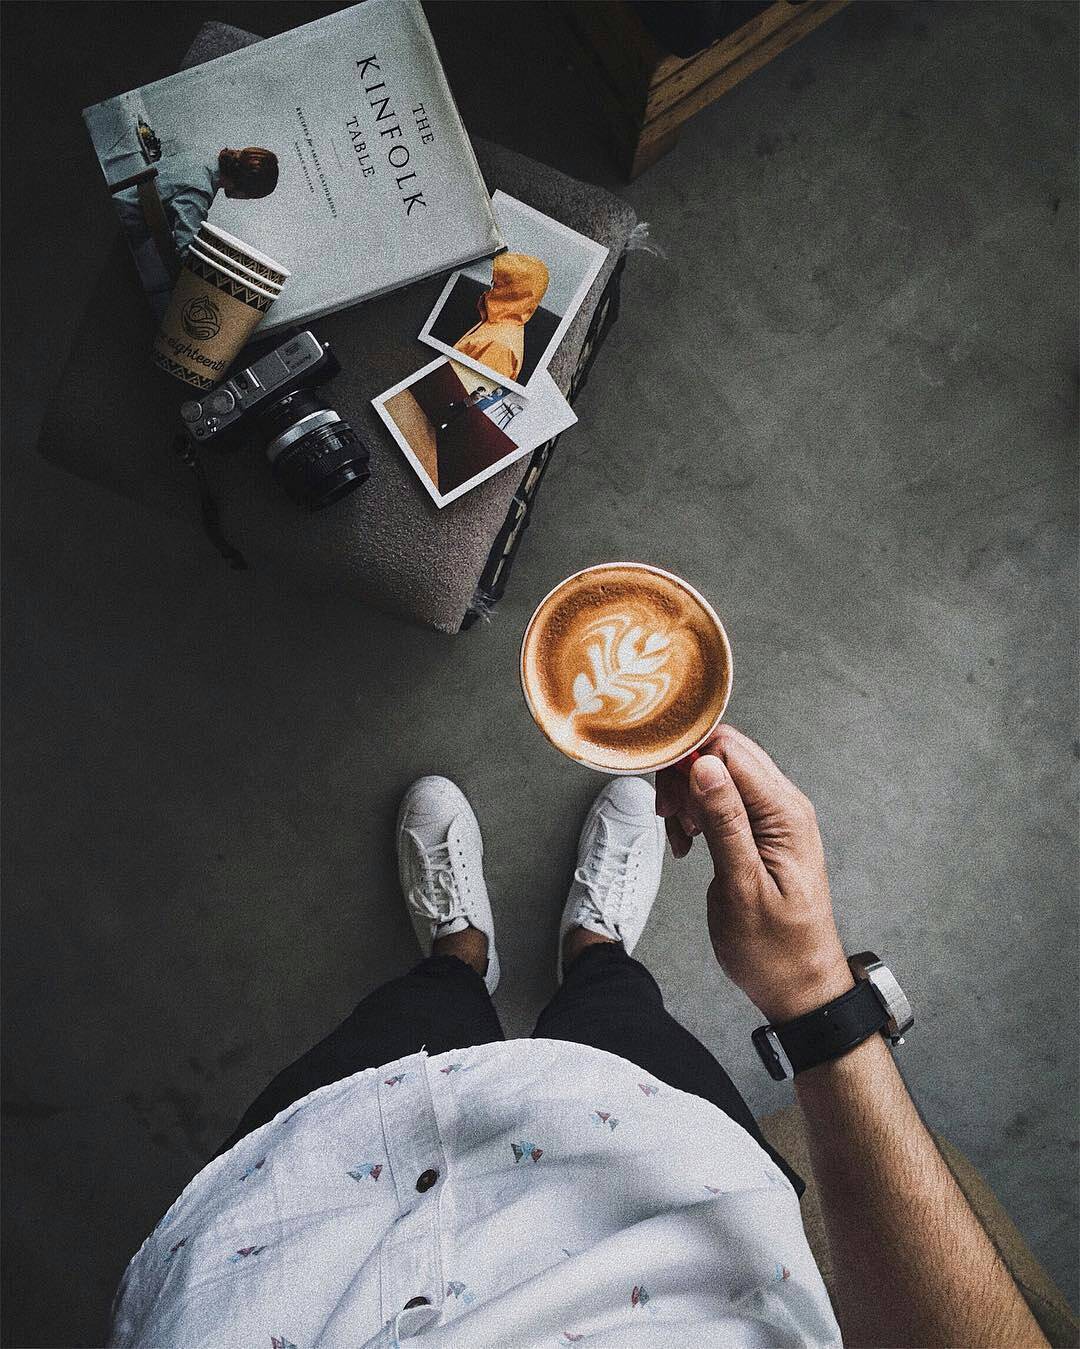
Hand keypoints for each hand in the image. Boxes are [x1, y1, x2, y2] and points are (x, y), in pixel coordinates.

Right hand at [656, 725, 852, 1023]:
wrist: (799, 986)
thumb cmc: (774, 949)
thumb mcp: (742, 887)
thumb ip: (725, 821)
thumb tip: (704, 765)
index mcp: (785, 813)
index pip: (730, 749)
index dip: (689, 760)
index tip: (666, 795)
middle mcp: (784, 805)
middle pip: (723, 753)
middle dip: (685, 777)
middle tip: (669, 819)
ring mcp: (774, 817)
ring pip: (718, 774)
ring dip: (688, 797)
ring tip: (680, 838)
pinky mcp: (762, 831)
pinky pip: (723, 800)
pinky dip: (697, 813)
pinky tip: (689, 843)